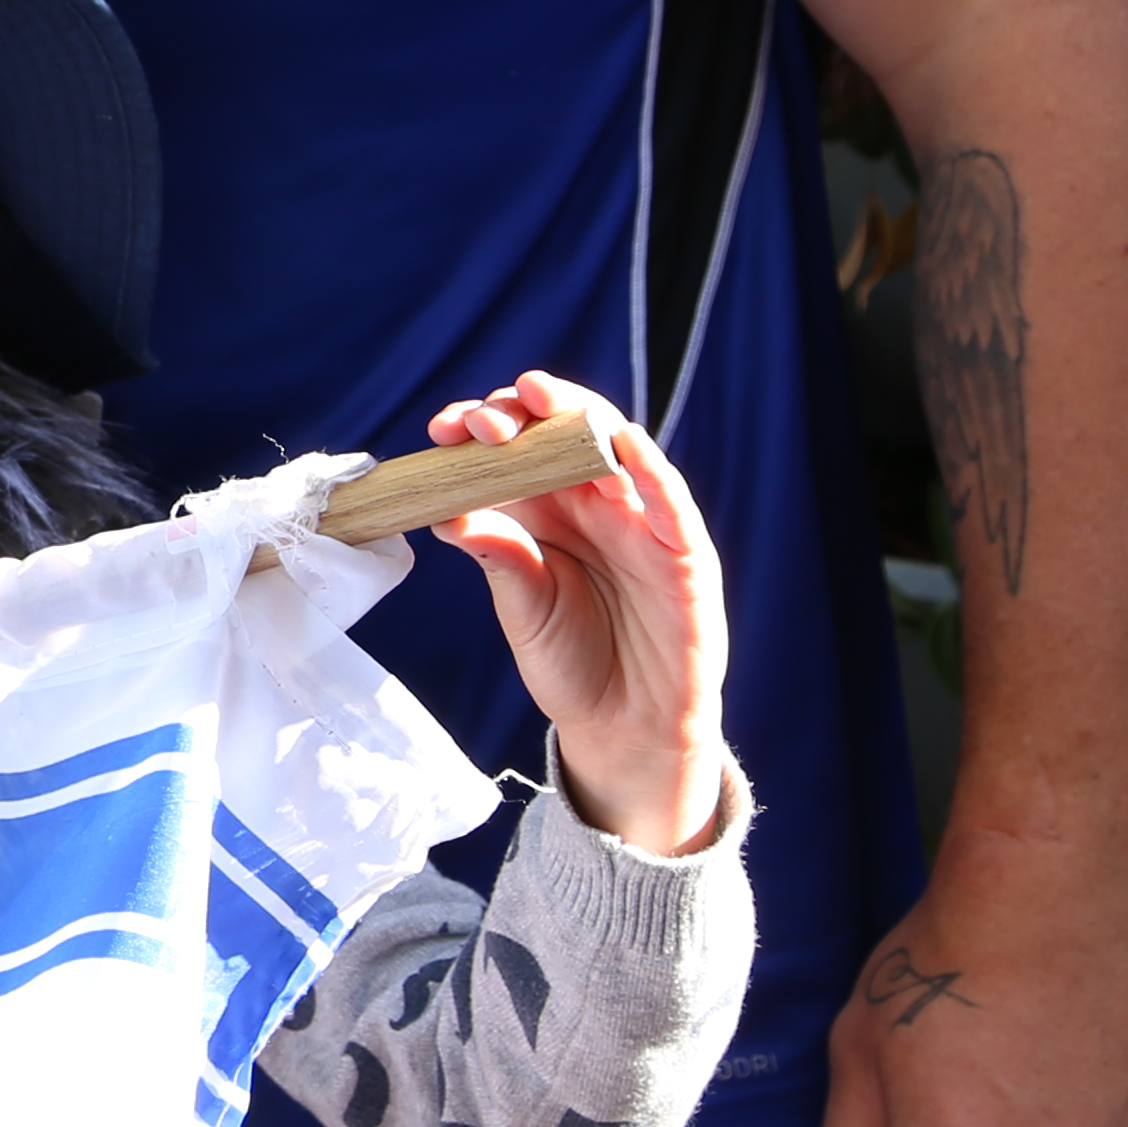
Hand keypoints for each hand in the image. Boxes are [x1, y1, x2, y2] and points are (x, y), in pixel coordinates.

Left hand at [430, 376, 728, 855]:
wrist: (623, 727)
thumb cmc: (570, 661)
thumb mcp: (523, 605)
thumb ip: (498, 555)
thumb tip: (444, 512)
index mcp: (547, 511)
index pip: (515, 448)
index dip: (482, 428)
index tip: (443, 430)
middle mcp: (594, 505)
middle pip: (563, 433)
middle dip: (523, 412)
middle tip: (486, 420)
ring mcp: (641, 524)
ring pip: (616, 449)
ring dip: (579, 418)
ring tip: (540, 399)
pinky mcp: (684, 555)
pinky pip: (671, 503)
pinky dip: (651, 469)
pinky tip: (624, 442)